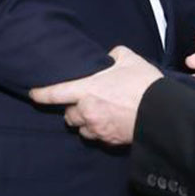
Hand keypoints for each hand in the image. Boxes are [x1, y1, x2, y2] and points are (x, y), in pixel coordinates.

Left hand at [29, 46, 161, 145]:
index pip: (55, 93)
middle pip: (68, 115)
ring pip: (81, 128)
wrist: (161, 112)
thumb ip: (114, 54)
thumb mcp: (129, 59)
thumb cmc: (143, 83)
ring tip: (98, 113)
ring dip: (85, 122)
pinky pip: (97, 137)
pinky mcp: (109, 141)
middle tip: (84, 101)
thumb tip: (110, 57)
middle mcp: (87, 112)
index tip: (32, 93)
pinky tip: (110, 122)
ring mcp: (98, 128)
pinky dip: (99, 130)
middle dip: (72, 109)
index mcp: (87, 90)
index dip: (40, 94)